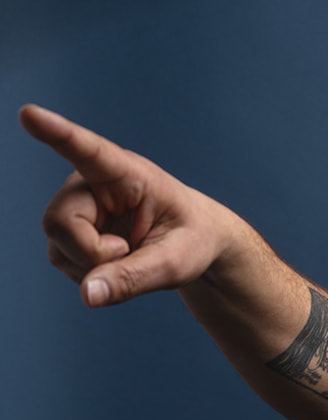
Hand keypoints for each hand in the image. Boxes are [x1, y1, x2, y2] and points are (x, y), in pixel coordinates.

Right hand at [19, 105, 238, 306]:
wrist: (196, 243)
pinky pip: (62, 260)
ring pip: (58, 245)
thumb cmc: (192, 241)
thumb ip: (134, 278)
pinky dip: (90, 274)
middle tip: (128, 255)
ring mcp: (77, 205)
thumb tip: (88, 295)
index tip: (31, 115)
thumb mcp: (175, 263)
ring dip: (92, 266)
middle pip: (59, 221)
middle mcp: (92, 182)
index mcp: (128, 173)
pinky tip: (116, 262)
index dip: (57, 134)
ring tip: (130, 255)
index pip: (88, 151)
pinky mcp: (71, 229)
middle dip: (90, 254)